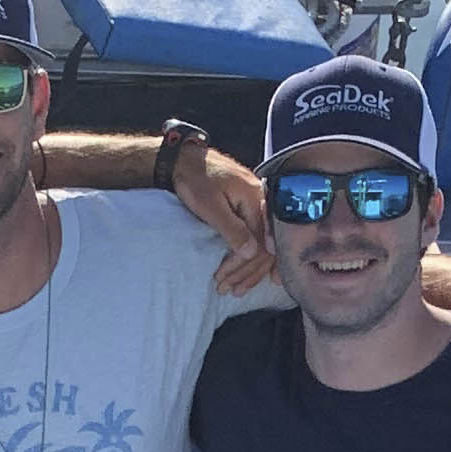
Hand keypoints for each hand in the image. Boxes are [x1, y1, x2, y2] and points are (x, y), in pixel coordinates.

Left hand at [169, 141, 271, 293]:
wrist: (187, 161)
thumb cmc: (196, 180)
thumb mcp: (211, 206)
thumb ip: (232, 229)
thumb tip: (251, 253)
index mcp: (257, 199)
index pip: (258, 243)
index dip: (242, 266)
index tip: (224, 280)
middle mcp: (263, 203)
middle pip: (264, 248)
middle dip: (245, 273)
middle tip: (226, 290)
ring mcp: (259, 207)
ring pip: (263, 246)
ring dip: (249, 271)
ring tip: (234, 288)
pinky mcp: (252, 210)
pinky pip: (260, 239)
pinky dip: (254, 259)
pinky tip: (254, 274)